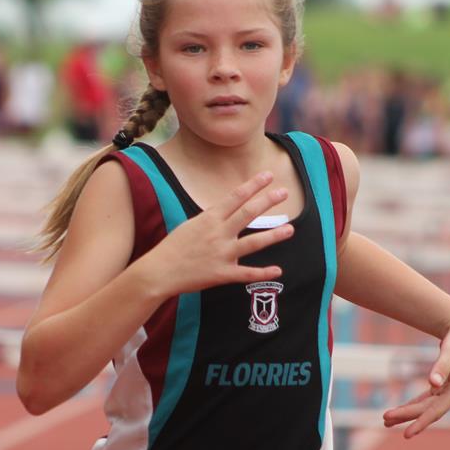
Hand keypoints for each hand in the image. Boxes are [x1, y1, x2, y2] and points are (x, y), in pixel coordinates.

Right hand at [140, 171, 294, 296]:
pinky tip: (278, 270)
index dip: (253, 185)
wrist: (159, 271)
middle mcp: (218, 233)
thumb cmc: (173, 247)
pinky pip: (246, 273)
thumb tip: (227, 212)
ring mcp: (221, 254)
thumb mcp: (191, 225)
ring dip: (273, 236)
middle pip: (248, 214)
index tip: (268, 175)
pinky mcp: (222, 274)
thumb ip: (212, 219)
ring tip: (290, 229)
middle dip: (267, 201)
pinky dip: (263, 273)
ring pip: (253, 243)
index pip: (235, 197)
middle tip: (284, 192)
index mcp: (209, 218)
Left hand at [382, 317, 449, 437]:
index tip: (406, 434)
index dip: (421, 422)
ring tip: (386, 420)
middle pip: (427, 410)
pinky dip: (412, 405)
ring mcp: (449, 392)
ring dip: (407, 414)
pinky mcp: (443, 388)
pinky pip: (426, 401)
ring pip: (425, 408)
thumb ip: (443, 365)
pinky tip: (400, 410)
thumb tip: (434, 384)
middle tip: (385, 420)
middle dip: (407, 416)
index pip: (436, 410)